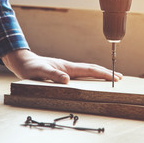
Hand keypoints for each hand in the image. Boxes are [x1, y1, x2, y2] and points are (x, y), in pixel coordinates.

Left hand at [2, 49, 122, 83]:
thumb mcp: (40, 72)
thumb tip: (67, 80)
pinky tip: (91, 79)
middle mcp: (70, 67)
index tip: (114, 77)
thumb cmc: (31, 68)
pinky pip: (81, 74)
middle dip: (106, 73)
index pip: (89, 70)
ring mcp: (67, 69)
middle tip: (119, 78)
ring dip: (99, 74)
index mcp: (68, 67)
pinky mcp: (63, 72)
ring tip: (110, 78)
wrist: (24, 62)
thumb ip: (53, 74)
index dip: (103, 74)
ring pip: (87, 71)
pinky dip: (91, 75)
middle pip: (92, 69)